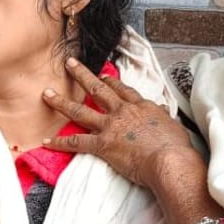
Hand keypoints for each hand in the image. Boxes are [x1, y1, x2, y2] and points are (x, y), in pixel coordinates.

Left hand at [44, 58, 200, 191]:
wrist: (169, 159)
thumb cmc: (176, 147)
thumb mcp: (173, 126)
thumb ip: (163, 118)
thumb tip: (163, 112)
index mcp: (141, 107)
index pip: (122, 90)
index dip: (111, 82)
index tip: (103, 77)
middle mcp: (123, 112)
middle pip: (97, 90)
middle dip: (81, 75)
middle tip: (69, 63)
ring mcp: (110, 126)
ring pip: (80, 111)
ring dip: (61, 102)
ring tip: (47, 94)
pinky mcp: (103, 144)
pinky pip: (76, 142)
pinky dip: (61, 143)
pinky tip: (48, 142)